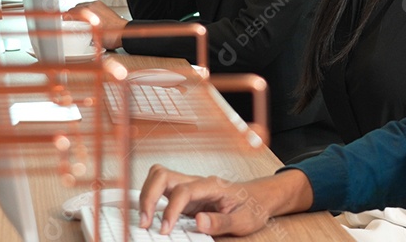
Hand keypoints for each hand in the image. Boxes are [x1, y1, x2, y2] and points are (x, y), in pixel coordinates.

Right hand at [63, 1, 126, 49]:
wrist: (124, 34)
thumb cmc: (111, 36)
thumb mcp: (90, 36)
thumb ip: (79, 31)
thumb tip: (70, 32)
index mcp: (88, 10)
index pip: (70, 12)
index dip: (65, 18)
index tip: (62, 21)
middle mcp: (93, 5)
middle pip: (76, 8)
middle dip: (72, 15)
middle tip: (69, 22)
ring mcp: (99, 5)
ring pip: (83, 7)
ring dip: (79, 13)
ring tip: (77, 21)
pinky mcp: (103, 7)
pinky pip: (90, 7)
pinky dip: (87, 12)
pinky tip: (87, 20)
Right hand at [139, 165, 313, 236]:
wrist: (260, 197)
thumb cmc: (253, 206)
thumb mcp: (243, 220)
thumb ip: (221, 222)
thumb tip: (198, 222)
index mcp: (211, 185)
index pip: (182, 190)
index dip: (170, 210)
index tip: (165, 230)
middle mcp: (197, 182)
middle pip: (162, 175)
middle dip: (148, 197)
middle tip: (146, 223)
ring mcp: (189, 187)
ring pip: (158, 178)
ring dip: (146, 196)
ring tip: (145, 220)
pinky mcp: (185, 196)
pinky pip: (162, 190)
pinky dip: (151, 201)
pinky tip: (152, 217)